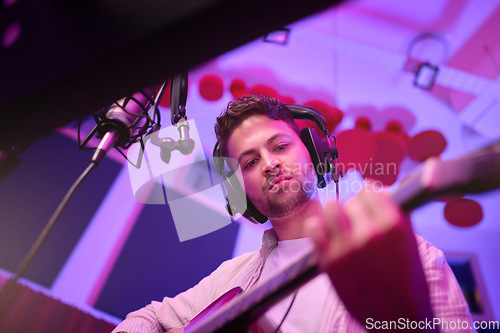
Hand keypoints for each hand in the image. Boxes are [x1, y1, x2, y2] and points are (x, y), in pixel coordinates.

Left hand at [305, 185, 435, 331]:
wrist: (397, 320)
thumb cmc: (407, 284)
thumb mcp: (410, 244)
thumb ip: (394, 216)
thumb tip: (378, 191)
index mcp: (394, 225)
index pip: (370, 190)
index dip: (369, 196)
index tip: (367, 201)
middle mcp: (370, 233)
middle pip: (351, 200)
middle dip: (355, 209)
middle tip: (358, 221)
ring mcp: (347, 247)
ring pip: (331, 208)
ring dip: (336, 214)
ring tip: (342, 225)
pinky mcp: (329, 261)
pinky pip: (314, 228)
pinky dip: (318, 227)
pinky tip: (326, 232)